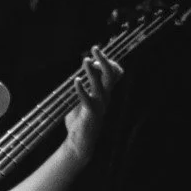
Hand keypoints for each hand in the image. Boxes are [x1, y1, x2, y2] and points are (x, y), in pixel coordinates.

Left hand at [62, 46, 123, 164]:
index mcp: (105, 93)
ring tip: (85, 61)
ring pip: (100, 85)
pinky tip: (76, 81)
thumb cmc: (80, 120)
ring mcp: (100, 106)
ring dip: (92, 72)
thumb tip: (83, 69)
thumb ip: (84, 85)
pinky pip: (87, 99)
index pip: (114, 73)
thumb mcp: (83, 99)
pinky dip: (81, 89)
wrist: (79, 142)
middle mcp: (105, 98)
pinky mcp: (91, 114)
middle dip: (104, 60)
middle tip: (95, 48)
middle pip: (111, 75)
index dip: (108, 61)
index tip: (96, 53)